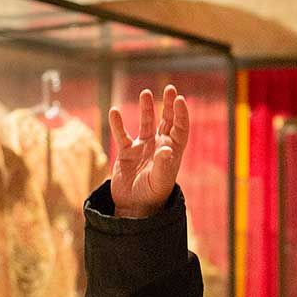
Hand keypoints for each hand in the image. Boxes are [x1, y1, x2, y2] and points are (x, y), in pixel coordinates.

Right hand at [109, 85, 188, 217]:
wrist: (133, 209)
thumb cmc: (152, 196)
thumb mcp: (160, 181)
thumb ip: (163, 165)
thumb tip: (165, 149)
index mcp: (173, 151)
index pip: (180, 128)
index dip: (181, 114)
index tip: (179, 99)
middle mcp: (159, 146)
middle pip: (166, 121)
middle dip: (168, 105)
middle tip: (170, 88)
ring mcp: (143, 148)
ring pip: (146, 123)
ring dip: (146, 109)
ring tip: (145, 93)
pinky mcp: (126, 153)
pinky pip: (122, 135)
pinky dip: (118, 124)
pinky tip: (115, 112)